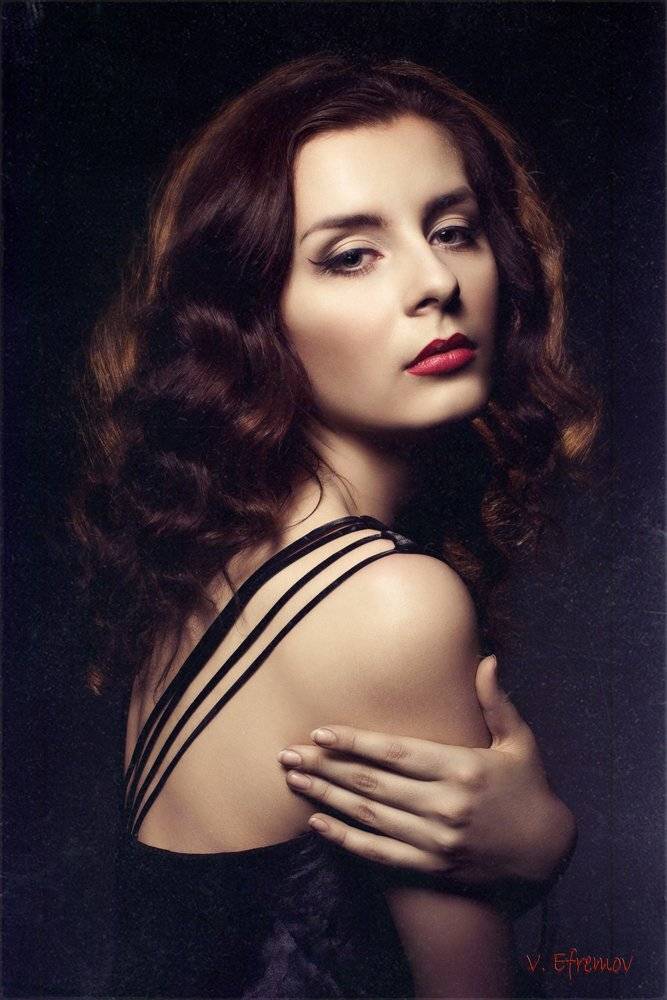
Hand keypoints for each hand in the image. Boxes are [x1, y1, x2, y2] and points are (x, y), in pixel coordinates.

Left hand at [278, 656, 575, 882]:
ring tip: (294, 781)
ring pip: (370, 817)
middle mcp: (446, 805)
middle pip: (372, 784)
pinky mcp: (431, 866)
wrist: (545, 853)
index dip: (355, 743)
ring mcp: (436, 840)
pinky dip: (346, 839)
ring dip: (326, 798)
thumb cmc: (528, 788)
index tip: (320, 733)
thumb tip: (488, 659)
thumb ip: (497, 703)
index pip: (397, 753)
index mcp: (463, 769)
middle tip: (288, 755)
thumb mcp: (520, 743)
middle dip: (326, 768)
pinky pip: (380, 853)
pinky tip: (318, 823)